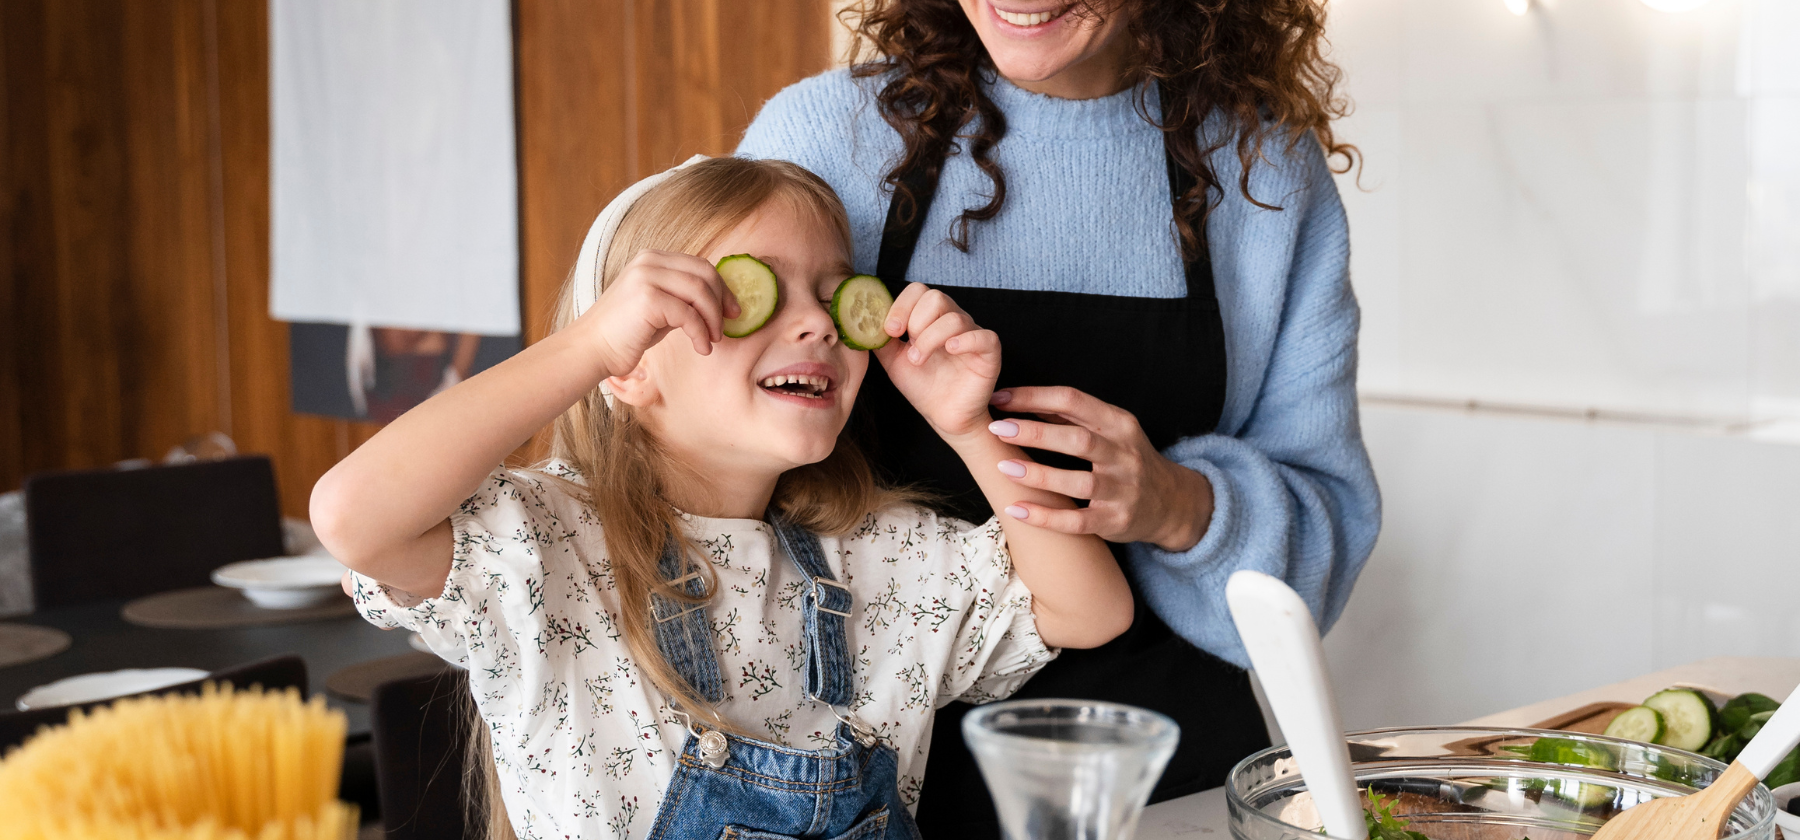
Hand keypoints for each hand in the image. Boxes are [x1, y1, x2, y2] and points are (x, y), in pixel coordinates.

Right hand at [576, 249, 739, 375]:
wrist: (592, 349)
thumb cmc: (627, 333)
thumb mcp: (659, 307)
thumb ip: (683, 298)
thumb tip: (720, 302)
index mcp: (653, 258)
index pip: (700, 265)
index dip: (722, 287)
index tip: (732, 310)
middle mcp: (649, 261)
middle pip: (705, 273)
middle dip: (722, 300)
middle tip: (727, 326)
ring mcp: (647, 277)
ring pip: (700, 291)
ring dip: (713, 319)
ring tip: (713, 340)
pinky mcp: (647, 299)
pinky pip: (689, 314)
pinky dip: (701, 333)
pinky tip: (702, 348)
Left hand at [874, 284, 1000, 439]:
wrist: (942, 416)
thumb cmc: (923, 387)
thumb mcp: (893, 361)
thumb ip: (880, 340)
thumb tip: (865, 321)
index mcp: (931, 318)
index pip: (918, 291)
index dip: (901, 306)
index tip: (890, 330)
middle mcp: (953, 320)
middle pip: (935, 297)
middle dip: (915, 321)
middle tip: (908, 347)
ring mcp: (972, 334)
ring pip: (953, 318)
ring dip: (929, 339)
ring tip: (919, 360)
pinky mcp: (989, 352)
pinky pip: (983, 336)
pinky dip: (964, 340)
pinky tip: (950, 351)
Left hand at [988, 386, 1213, 550]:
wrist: (1173, 504)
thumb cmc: (1129, 460)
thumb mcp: (1112, 431)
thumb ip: (1072, 418)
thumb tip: (1022, 399)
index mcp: (1119, 424)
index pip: (1074, 402)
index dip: (1035, 397)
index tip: (1001, 397)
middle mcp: (1124, 455)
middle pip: (1078, 439)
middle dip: (1036, 432)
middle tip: (998, 428)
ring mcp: (1121, 490)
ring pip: (1079, 481)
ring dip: (1039, 474)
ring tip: (1003, 466)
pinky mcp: (1115, 521)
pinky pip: (1077, 521)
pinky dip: (1046, 516)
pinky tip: (1017, 509)